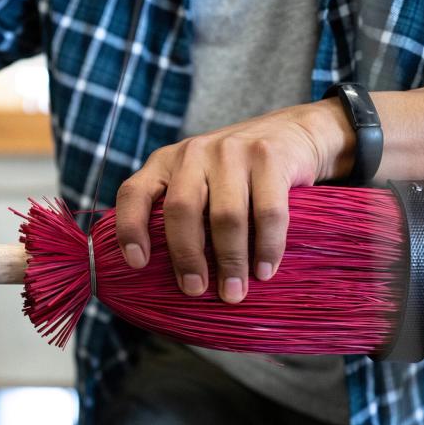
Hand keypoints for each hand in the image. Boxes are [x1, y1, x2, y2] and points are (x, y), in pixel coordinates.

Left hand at [114, 100, 352, 302]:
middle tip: (195, 290)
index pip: (134, 192)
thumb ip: (180, 212)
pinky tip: (264, 271)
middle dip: (187, 256)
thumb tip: (166, 280)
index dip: (130, 228)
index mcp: (165, 162)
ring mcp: (232, 151)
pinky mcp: (269, 157)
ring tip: (234, 292)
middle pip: (181, 210)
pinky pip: (267, 213)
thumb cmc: (236, 175)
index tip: (137, 264)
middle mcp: (194, 152)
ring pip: (226, 216)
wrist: (293, 132)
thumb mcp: (198, 181)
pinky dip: (267, 247)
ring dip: (230, 261)